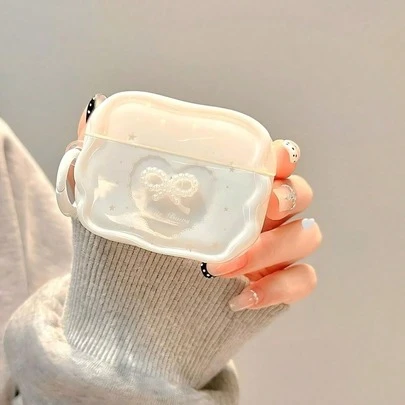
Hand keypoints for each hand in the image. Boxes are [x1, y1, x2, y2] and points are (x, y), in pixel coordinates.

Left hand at [76, 95, 321, 310]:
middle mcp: (257, 215)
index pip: (275, 161)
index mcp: (231, 188)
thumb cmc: (128, 250)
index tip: (271, 158)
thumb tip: (95, 107)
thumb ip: (102, 156)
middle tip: (254, 212)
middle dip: (284, 199)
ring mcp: (269, 251)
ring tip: (220, 266)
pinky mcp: (272, 287)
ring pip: (306, 236)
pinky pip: (301, 283)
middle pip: (299, 195)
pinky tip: (239, 297)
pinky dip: (277, 289)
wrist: (129, 305)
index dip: (282, 155)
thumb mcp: (112, 202)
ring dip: (273, 248)